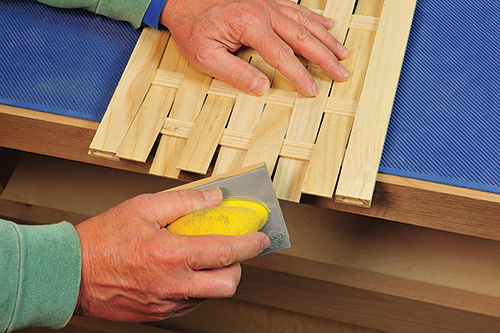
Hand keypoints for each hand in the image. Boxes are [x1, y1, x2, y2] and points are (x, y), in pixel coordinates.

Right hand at [74, 188, 268, 321]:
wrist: (71, 273)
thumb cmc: (104, 239)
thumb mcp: (144, 207)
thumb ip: (185, 202)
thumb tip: (215, 197)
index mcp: (172, 255)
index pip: (226, 252)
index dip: (251, 244)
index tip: (261, 239)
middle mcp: (173, 284)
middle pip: (228, 284)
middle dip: (238, 267)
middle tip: (230, 252)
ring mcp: (166, 304)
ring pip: (210, 296)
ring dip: (215, 278)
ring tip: (201, 260)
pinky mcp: (158, 314)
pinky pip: (190, 304)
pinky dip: (195, 288)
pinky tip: (182, 273)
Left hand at [160, 0, 349, 96]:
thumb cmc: (192, 28)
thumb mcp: (206, 57)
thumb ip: (235, 74)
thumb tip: (262, 88)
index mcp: (251, 26)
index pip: (283, 57)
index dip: (301, 76)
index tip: (314, 90)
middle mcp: (264, 11)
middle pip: (303, 38)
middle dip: (325, 58)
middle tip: (342, 73)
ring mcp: (267, 3)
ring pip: (305, 22)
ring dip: (326, 39)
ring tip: (343, 53)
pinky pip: (296, 8)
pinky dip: (314, 18)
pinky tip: (327, 24)